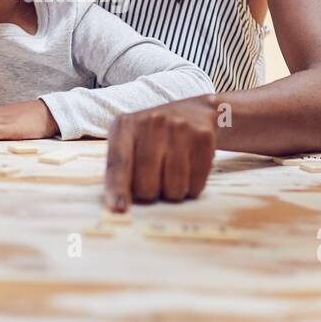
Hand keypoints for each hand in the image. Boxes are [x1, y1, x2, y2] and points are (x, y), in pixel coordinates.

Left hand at [103, 95, 218, 211]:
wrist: (195, 112)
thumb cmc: (153, 137)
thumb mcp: (130, 142)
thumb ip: (121, 169)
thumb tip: (119, 205)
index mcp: (125, 126)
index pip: (118, 162)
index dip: (118, 188)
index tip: (119, 209)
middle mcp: (151, 123)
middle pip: (147, 184)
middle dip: (150, 193)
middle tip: (154, 180)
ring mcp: (179, 128)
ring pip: (174, 188)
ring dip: (173, 192)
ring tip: (172, 173)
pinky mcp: (203, 137)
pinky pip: (196, 183)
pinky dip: (192, 187)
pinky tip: (189, 170)